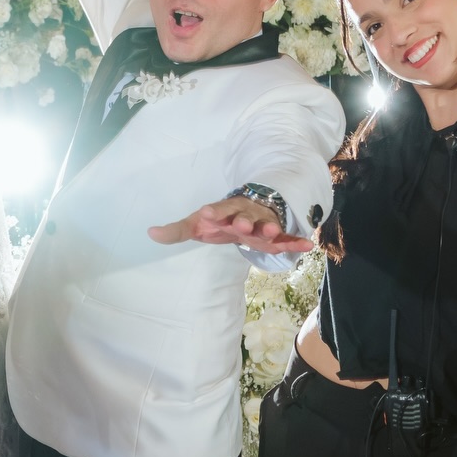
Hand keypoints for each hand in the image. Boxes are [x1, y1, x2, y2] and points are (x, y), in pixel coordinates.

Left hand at [148, 196, 312, 254]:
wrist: (248, 213)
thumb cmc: (221, 219)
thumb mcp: (198, 225)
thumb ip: (176, 231)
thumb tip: (150, 233)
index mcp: (225, 211)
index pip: (218, 210)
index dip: (213, 212)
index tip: (205, 213)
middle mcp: (246, 215)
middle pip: (245, 217)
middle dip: (244, 221)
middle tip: (241, 226)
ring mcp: (263, 225)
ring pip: (267, 226)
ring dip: (269, 229)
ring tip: (270, 234)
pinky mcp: (277, 237)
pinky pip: (288, 238)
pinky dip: (296, 242)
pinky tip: (307, 246)